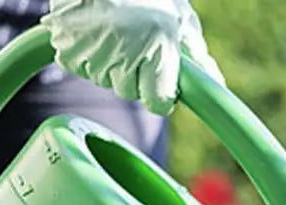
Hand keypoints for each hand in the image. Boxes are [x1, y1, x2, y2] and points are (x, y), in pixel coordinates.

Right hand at [43, 0, 222, 115]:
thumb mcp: (179, 19)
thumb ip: (196, 56)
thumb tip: (217, 86)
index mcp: (158, 48)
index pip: (159, 104)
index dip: (160, 93)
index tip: (159, 80)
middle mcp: (125, 54)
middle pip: (130, 92)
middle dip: (133, 73)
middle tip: (133, 39)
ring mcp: (93, 55)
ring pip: (105, 80)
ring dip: (109, 62)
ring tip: (112, 28)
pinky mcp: (67, 50)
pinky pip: (80, 67)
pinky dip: (85, 53)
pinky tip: (93, 29)